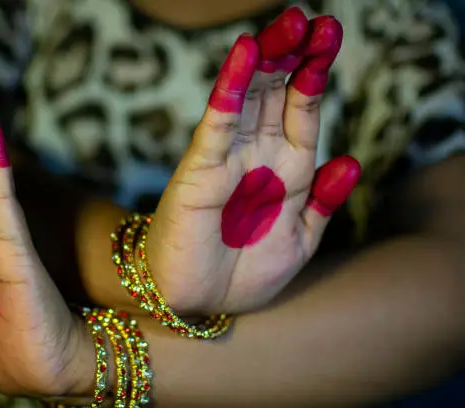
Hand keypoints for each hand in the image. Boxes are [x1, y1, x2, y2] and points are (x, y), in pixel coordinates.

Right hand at [148, 8, 360, 312]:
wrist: (200, 302)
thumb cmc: (246, 273)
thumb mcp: (301, 241)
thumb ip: (324, 202)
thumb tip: (351, 162)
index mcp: (288, 170)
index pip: (302, 109)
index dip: (316, 73)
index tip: (329, 36)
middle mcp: (259, 155)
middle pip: (277, 92)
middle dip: (295, 55)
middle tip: (312, 19)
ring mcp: (228, 159)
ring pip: (250, 98)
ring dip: (268, 60)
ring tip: (289, 25)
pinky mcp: (199, 170)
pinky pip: (218, 124)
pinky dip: (229, 89)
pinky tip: (243, 56)